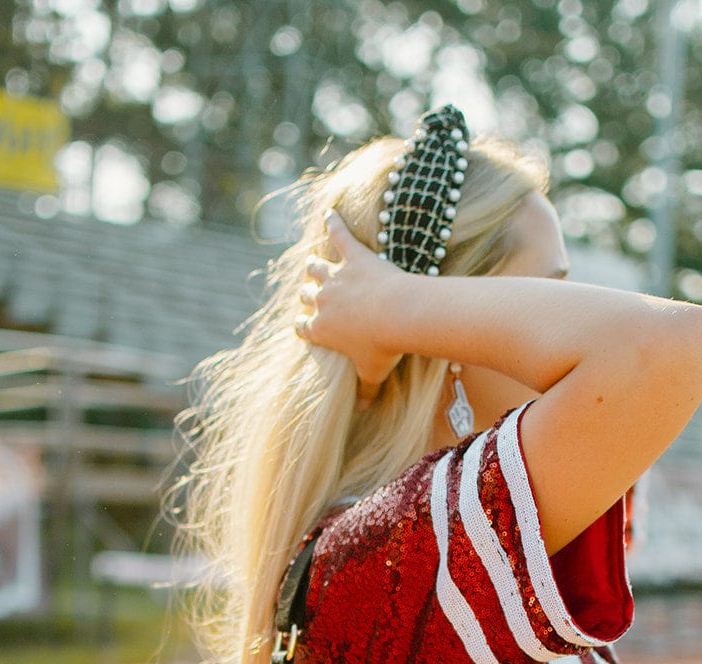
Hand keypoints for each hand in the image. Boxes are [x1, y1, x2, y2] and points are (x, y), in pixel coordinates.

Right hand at [295, 211, 405, 405]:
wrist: (399, 315)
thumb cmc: (384, 349)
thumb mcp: (373, 375)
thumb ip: (365, 392)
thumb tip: (363, 412)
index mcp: (321, 330)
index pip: (302, 327)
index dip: (304, 326)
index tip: (307, 325)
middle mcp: (322, 302)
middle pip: (306, 295)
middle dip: (308, 295)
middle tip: (312, 294)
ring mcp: (336, 277)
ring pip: (314, 267)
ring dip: (313, 266)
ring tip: (313, 262)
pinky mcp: (353, 256)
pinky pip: (339, 235)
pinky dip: (334, 223)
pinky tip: (331, 214)